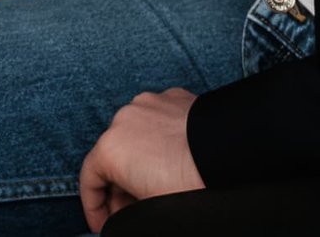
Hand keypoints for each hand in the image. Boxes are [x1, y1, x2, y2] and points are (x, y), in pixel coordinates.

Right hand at [79, 88, 203, 231]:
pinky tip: (175, 156)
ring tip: (156, 182)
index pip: (88, 181)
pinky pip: (157, 121)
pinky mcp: (174, 97)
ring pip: (134, 136)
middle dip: (119, 185)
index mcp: (110, 148)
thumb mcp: (148, 208)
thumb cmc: (191, 183)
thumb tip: (124, 210)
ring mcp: (149, 103)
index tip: (104, 222)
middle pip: (111, 157)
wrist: (231, 154)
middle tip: (132, 208)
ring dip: (139, 159)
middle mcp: (123, 118)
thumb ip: (124, 210)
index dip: (94, 208)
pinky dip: (160, 139)